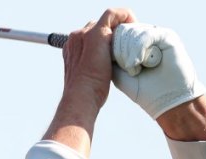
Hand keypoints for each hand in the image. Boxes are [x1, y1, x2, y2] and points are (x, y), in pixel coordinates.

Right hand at [43, 8, 135, 156]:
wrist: (81, 98)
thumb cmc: (87, 95)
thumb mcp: (89, 79)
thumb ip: (95, 68)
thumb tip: (107, 70)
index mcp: (72, 49)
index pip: (90, 36)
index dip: (107, 41)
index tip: (118, 51)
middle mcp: (76, 38)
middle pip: (99, 27)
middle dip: (114, 33)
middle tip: (128, 45)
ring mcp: (84, 34)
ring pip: (106, 22)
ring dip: (120, 28)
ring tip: (131, 41)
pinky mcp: (96, 33)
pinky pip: (112, 14)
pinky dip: (124, 15)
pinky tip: (133, 25)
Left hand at [111, 23, 205, 118]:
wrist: (167, 101)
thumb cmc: (144, 90)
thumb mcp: (119, 74)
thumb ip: (111, 56)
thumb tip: (105, 38)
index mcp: (134, 43)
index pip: (117, 33)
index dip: (113, 47)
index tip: (118, 66)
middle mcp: (145, 37)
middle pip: (124, 30)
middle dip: (121, 50)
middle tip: (128, 68)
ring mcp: (157, 35)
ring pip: (134, 32)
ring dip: (130, 52)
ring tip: (135, 69)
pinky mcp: (168, 37)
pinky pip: (147, 35)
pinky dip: (139, 49)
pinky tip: (140, 63)